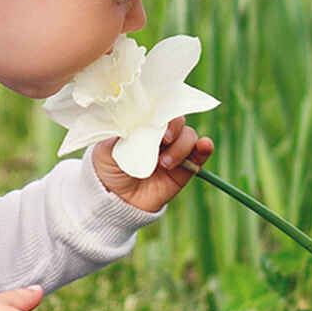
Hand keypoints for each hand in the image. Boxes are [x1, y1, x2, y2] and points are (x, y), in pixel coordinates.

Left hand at [92, 116, 213, 212]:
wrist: (116, 200)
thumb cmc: (108, 169)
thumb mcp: (106, 148)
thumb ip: (121, 132)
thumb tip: (135, 119)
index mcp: (144, 124)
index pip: (159, 109)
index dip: (162, 111)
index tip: (157, 121)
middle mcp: (161, 135)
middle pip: (178, 120)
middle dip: (174, 127)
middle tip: (164, 140)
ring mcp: (174, 150)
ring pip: (189, 136)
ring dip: (181, 147)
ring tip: (165, 164)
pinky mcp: (186, 168)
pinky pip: (200, 154)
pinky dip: (205, 148)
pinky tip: (204, 146)